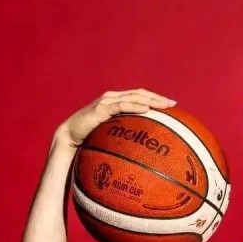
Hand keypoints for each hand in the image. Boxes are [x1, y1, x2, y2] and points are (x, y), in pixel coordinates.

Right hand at [57, 89, 175, 147]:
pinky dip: (134, 106)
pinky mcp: (100, 108)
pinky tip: (146, 109)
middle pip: (139, 94)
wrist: (70, 137)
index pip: (139, 95)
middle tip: (173, 104)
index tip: (171, 105)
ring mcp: (106, 101)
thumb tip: (143, 147)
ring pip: (133, 97)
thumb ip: (125, 133)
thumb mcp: (111, 134)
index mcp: (116, 101)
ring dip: (150, 100)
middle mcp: (112, 97)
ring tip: (164, 105)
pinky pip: (121, 106)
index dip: (155, 98)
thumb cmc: (90, 138)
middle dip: (157, 97)